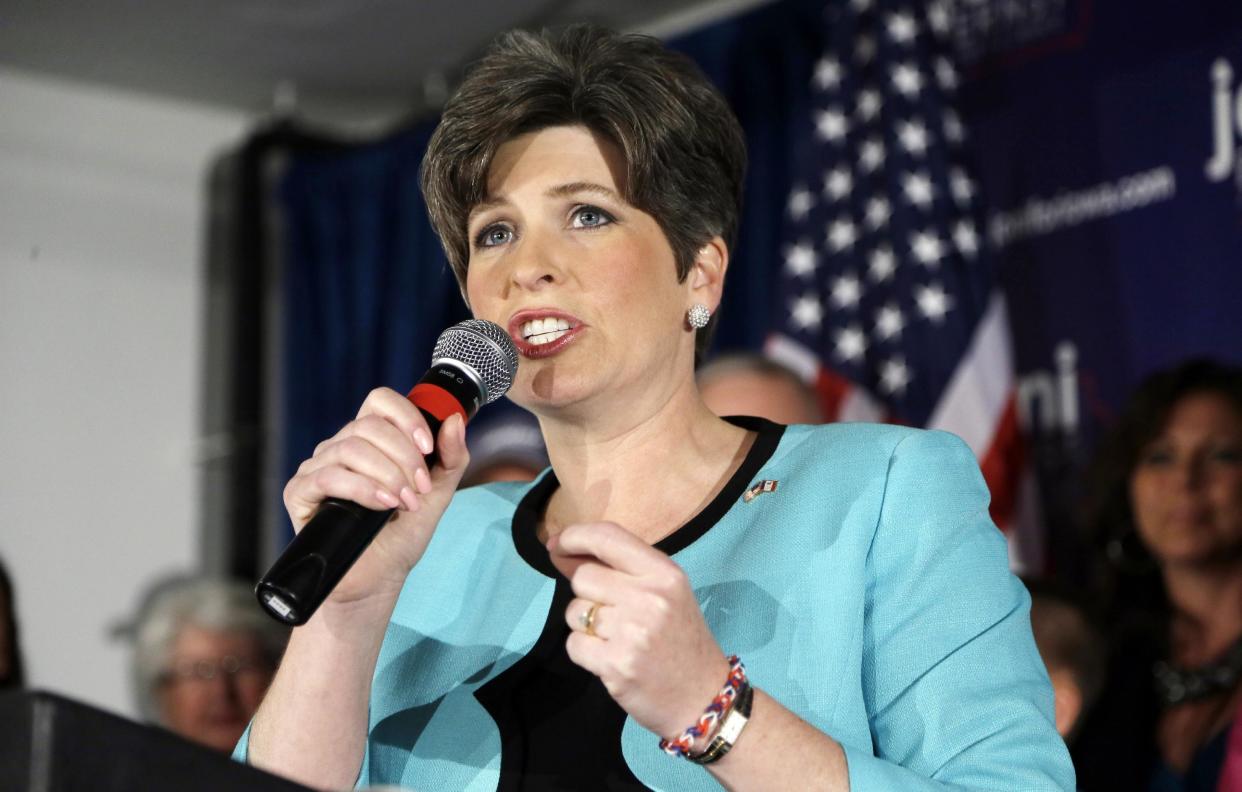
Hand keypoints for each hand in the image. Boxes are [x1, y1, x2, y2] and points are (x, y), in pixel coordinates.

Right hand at [282, 387, 469, 605]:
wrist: (378, 579)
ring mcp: (317, 467)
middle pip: (369, 425)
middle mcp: (340, 447)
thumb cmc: (402, 534)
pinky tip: (382, 504)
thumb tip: (454, 419)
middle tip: (418, 489)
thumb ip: (451, 457)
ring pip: (351, 448)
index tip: (427, 447)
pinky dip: (362, 488)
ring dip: (388, 474)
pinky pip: (328, 476)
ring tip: (404, 503)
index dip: (406, 417)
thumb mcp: (437, 493)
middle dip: (404, 457)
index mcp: (370, 439)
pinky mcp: (299, 492)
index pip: (380, 401)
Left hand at [548, 522, 731, 739]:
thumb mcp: (665, 593)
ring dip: (585, 625)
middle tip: (610, 614)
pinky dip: (584, 652)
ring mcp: (632, 632)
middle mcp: (649, 597)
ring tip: (615, 638)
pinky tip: (610, 659)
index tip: (557, 544)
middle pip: (583, 577)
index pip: (607, 536)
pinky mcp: (615, 665)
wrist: (704, 698)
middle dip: (585, 594)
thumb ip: (620, 568)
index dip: (573, 536)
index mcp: (664, 573)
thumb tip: (560, 549)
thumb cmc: (680, 641)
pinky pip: (574, 644)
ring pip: (574, 611)